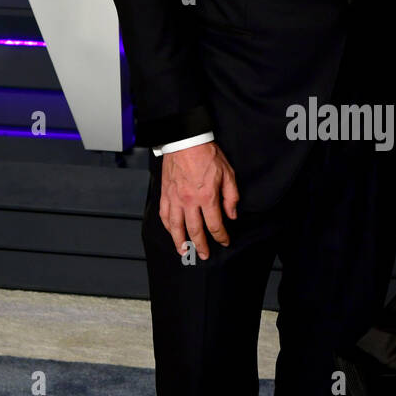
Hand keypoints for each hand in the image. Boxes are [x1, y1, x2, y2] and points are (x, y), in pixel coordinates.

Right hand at [159, 142, 238, 258]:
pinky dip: (167, 226)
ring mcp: (175, 198)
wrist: (185, 140)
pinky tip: (171, 232)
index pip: (215, 225)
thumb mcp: (228, 173)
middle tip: (203, 255)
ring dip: (180, 242)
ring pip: (175, 226)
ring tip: (183, 251)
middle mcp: (189, 201)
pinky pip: (164, 214)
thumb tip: (232, 215)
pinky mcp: (165, 193)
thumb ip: (231, 197)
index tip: (224, 241)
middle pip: (194, 231)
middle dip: (200, 245)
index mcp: (207, 196)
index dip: (221, 236)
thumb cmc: (206, 154)